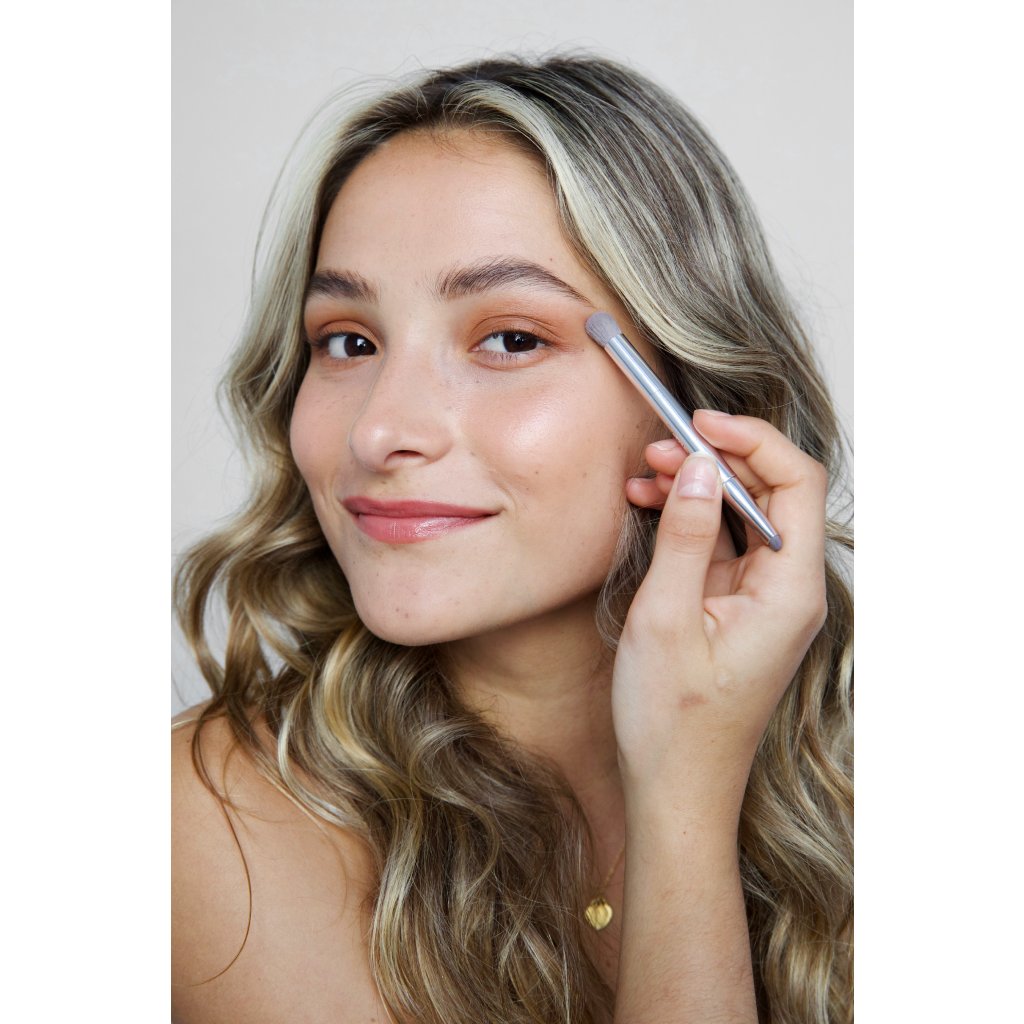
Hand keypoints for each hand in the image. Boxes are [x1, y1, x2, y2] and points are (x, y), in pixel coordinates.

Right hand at [612, 410, 827, 819]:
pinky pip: (725, 546)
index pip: (796, 483)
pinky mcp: (740, 610)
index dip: (751, 440)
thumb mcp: (666, 618)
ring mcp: (766, 601)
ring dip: (700, 487)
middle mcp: (790, 592)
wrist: (676, 791)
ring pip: (745, 517)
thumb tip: (702, 466)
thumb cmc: (672, 723)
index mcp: (791, 592)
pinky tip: (652, 508)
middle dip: (719, 459)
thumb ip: (687, 535)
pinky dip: (692, 521)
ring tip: (646, 474)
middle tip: (660, 447)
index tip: (698, 422)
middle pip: (773, 494)